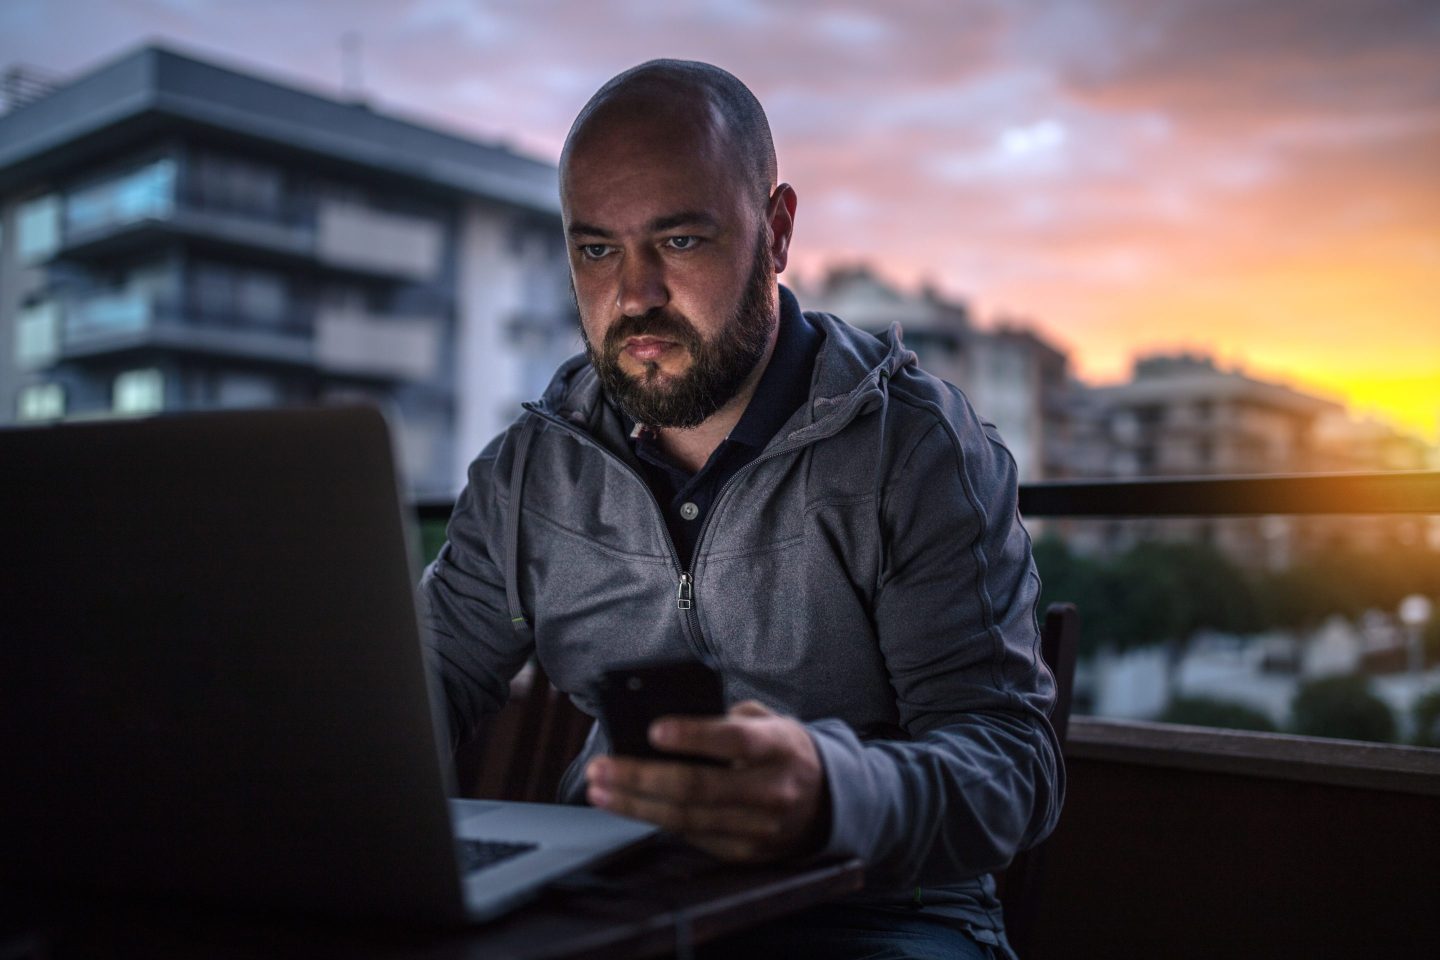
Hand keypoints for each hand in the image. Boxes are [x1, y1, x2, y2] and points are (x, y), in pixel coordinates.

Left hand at [585, 700, 829, 862]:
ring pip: (686, 819)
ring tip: (599, 789)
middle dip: (640, 777)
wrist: (825, 801)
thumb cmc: (780, 750)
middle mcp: (772, 791)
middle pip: (697, 788)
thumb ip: (725, 721)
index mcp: (780, 747)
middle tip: (601, 768)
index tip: (653, 730)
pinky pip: (691, 838)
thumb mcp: (767, 723)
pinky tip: (628, 805)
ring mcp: (759, 829)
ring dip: (634, 805)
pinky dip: (654, 820)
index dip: (694, 736)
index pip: (735, 740)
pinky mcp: (744, 854)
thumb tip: (666, 728)